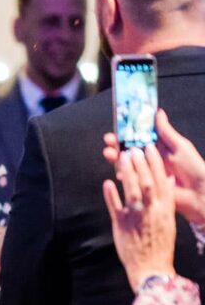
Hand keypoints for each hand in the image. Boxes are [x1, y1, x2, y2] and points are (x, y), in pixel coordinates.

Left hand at [102, 146, 176, 291]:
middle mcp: (151, 210)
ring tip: (121, 158)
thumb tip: (168, 179)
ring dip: (126, 172)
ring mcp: (135, 217)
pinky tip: (107, 182)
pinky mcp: (121, 225)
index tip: (150, 148)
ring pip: (130, 190)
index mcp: (164, 208)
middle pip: (145, 181)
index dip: (154, 162)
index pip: (161, 180)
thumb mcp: (169, 219)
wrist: (150, 268)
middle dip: (139, 163)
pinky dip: (110, 194)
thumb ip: (167, 199)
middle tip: (133, 148)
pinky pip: (114, 207)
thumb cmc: (160, 243)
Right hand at [104, 108, 204, 224]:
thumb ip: (166, 131)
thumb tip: (157, 112)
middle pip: (129, 150)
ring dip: (116, 158)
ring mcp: (147, 172)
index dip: (128, 132)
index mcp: (158, 147)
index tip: (117, 126)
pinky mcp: (145, 186)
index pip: (139, 137)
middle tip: (108, 140)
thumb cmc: (193, 168)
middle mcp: (151, 159)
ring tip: (108, 154)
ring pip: (127, 163)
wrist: (198, 192)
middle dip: (117, 144)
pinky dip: (123, 175)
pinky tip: (118, 172)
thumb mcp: (179, 146)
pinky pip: (131, 180)